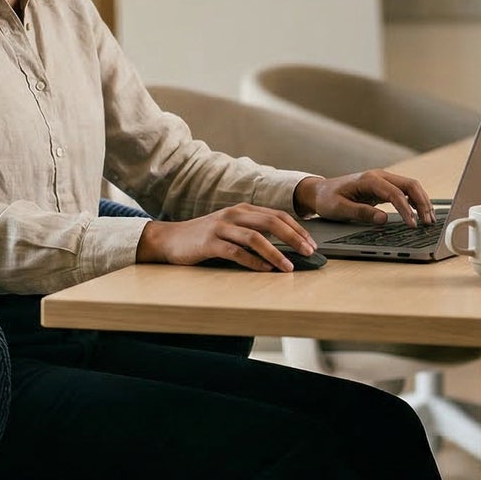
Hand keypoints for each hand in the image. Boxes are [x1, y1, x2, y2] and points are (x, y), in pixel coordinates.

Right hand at [136, 203, 318, 271]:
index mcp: (242, 210)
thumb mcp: (231, 228)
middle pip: (271, 222)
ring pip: (256, 237)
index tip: (311, 243)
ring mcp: (221, 227)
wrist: (169, 239)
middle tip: (309, 252)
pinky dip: (253, 261)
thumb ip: (253, 232)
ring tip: (288, 266)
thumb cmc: (203, 237)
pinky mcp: (209, 243)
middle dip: (294, 238)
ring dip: (276, 253)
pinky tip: (264, 269)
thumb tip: (284, 246)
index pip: (277, 215)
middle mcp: (234, 214)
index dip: (297, 229)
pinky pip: (236, 252)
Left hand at [293, 170, 434, 225]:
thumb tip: (383, 219)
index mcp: (369, 179)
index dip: (406, 209)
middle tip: (428, 222)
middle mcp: (379, 176)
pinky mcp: (383, 187)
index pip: (395, 193)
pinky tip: (420, 214)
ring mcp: (382, 180)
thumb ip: (362, 213)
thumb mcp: (340, 209)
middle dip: (422, 203)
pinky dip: (415, 202)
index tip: (412, 224)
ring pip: (410, 187)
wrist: (319, 191)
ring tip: (429, 220)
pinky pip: (404, 192)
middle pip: (410, 185)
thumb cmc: (327, 199)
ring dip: (422, 202)